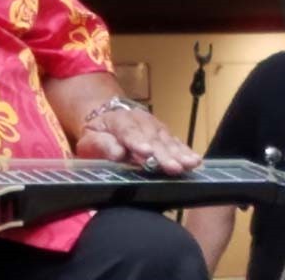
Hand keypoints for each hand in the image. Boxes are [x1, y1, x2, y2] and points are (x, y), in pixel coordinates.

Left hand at [76, 108, 201, 174]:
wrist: (106, 117)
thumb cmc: (98, 134)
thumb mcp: (90, 140)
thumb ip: (102, 145)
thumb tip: (117, 152)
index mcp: (117, 121)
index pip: (128, 132)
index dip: (137, 142)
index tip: (146, 153)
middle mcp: (139, 121)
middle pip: (152, 138)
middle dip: (163, 153)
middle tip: (172, 167)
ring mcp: (154, 126)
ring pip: (166, 139)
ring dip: (178, 153)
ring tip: (188, 164)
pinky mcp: (164, 133)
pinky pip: (176, 142)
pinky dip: (185, 151)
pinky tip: (195, 160)